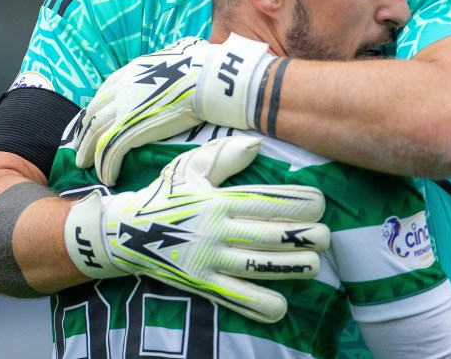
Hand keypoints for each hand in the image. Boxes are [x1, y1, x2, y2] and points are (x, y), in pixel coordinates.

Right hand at [64, 135, 328, 323]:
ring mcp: (209, 259)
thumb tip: (258, 143)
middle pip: (269, 234)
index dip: (297, 202)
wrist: (125, 232)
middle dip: (303, 236)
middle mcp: (216, 230)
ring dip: (290, 268)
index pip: (265, 200)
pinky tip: (280, 306)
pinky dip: (258, 304)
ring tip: (314, 264)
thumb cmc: (164, 195)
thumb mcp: (189, 167)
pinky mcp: (201, 284)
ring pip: (258, 266)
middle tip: (326, 236)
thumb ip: (224, 156)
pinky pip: (234, 297)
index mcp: (217, 199)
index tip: (319, 203)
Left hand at [75, 35, 274, 184]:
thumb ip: (177, 55)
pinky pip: (108, 152)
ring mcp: (122, 110)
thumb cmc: (202, 67)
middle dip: (84, 131)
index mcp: (132, 71)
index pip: (105, 92)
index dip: (97, 108)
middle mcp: (121, 89)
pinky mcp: (128, 130)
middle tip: (80, 146)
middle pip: (93, 113)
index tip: (93, 119)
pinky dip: (105, 166)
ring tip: (85, 165)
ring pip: (94, 134)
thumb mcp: (181, 53)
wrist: (205, 79)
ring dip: (87, 151)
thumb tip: (193, 47)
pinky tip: (108, 177)